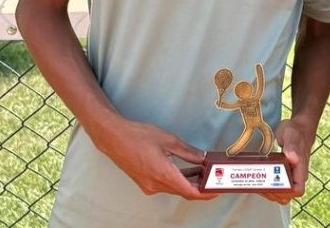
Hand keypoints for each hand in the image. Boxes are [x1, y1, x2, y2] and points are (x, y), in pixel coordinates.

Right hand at [91, 116, 215, 200]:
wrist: (113, 138)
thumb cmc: (138, 136)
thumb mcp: (169, 140)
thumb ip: (188, 152)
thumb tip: (203, 158)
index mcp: (163, 175)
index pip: (190, 192)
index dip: (206, 193)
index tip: (217, 190)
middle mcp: (156, 185)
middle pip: (183, 191)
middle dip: (200, 186)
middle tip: (214, 177)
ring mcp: (149, 185)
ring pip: (174, 188)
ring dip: (189, 182)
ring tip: (204, 171)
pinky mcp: (145, 182)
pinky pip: (165, 185)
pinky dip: (177, 179)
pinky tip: (186, 169)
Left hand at [263, 117, 316, 203]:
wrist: (298, 129)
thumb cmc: (296, 132)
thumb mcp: (292, 135)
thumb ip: (292, 146)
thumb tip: (292, 158)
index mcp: (300, 169)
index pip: (297, 190)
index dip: (285, 193)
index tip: (272, 185)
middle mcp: (296, 176)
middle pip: (286, 195)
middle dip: (272, 194)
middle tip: (259, 185)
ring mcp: (290, 176)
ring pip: (280, 194)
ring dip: (268, 192)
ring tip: (256, 184)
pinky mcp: (283, 174)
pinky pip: (276, 186)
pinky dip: (267, 187)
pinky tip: (258, 181)